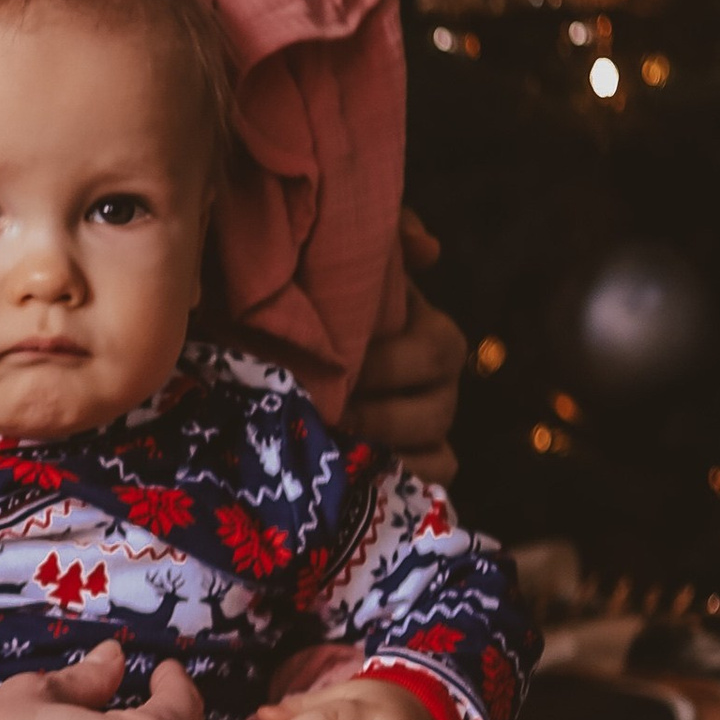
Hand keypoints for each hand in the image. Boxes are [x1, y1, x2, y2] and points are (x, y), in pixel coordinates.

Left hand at [341, 210, 465, 483]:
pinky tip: (355, 472)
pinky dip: (402, 477)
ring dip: (382, 445)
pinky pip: (434, 478)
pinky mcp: (422, 466)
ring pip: (434, 444)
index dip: (389, 362)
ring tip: (329, 440)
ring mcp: (433, 426)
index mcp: (429, 332)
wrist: (280, 348)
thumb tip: (427, 249)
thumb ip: (384, 241)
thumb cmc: (317, 301)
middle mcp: (439, 382)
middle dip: (378, 411)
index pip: (436, 349)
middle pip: (437, 406)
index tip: (337, 363)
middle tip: (324, 409)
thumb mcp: (341, 260)